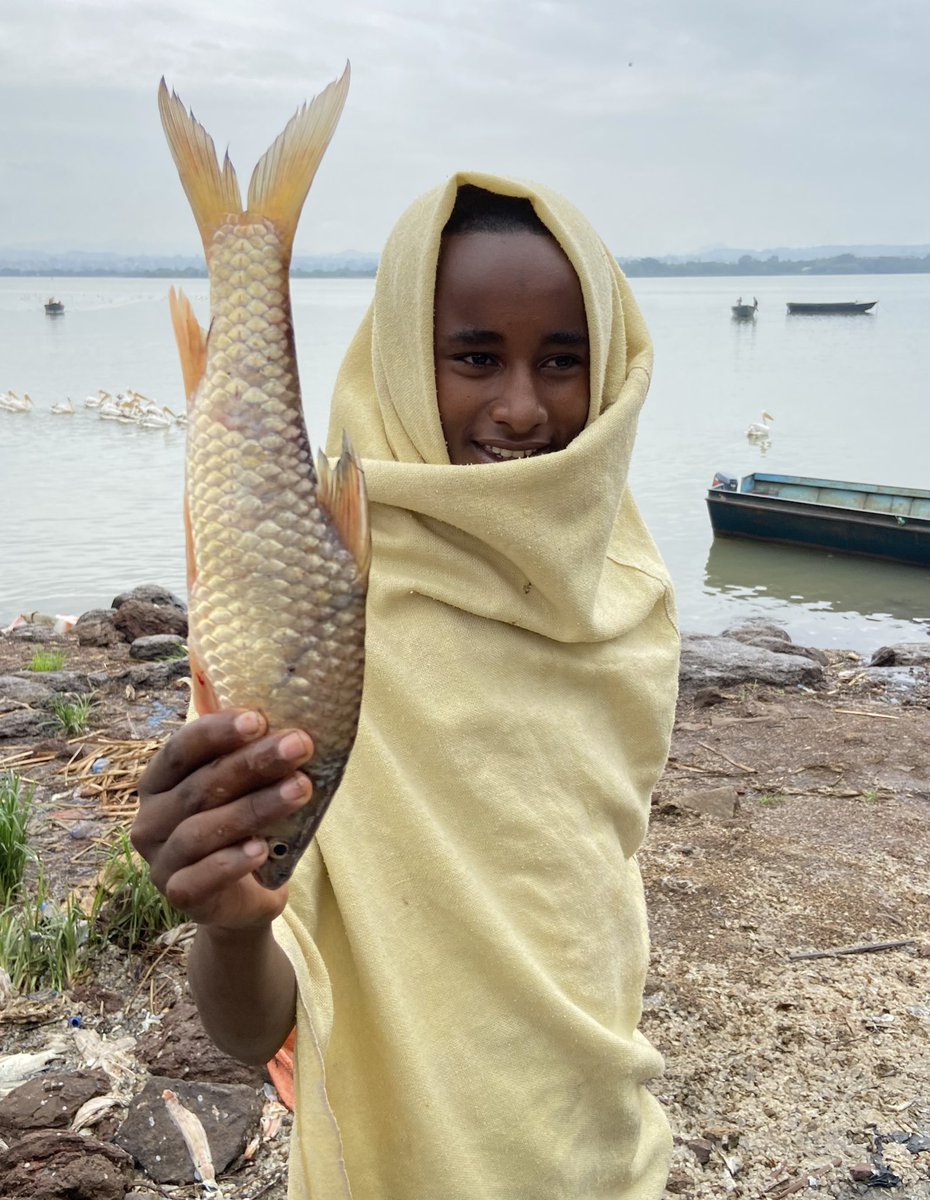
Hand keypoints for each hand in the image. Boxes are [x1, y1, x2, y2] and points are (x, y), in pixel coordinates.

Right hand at [132, 710, 314, 929]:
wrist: (245, 895)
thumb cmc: (242, 825)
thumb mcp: (243, 784)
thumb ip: (244, 746)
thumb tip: (269, 699)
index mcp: (158, 782)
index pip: (180, 749)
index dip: (217, 732)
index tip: (259, 719)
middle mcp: (150, 819)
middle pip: (199, 787)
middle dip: (253, 763)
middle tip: (299, 746)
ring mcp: (160, 860)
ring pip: (201, 831)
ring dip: (254, 808)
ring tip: (299, 790)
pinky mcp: (177, 895)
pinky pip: (200, 879)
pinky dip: (231, 862)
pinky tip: (262, 849)